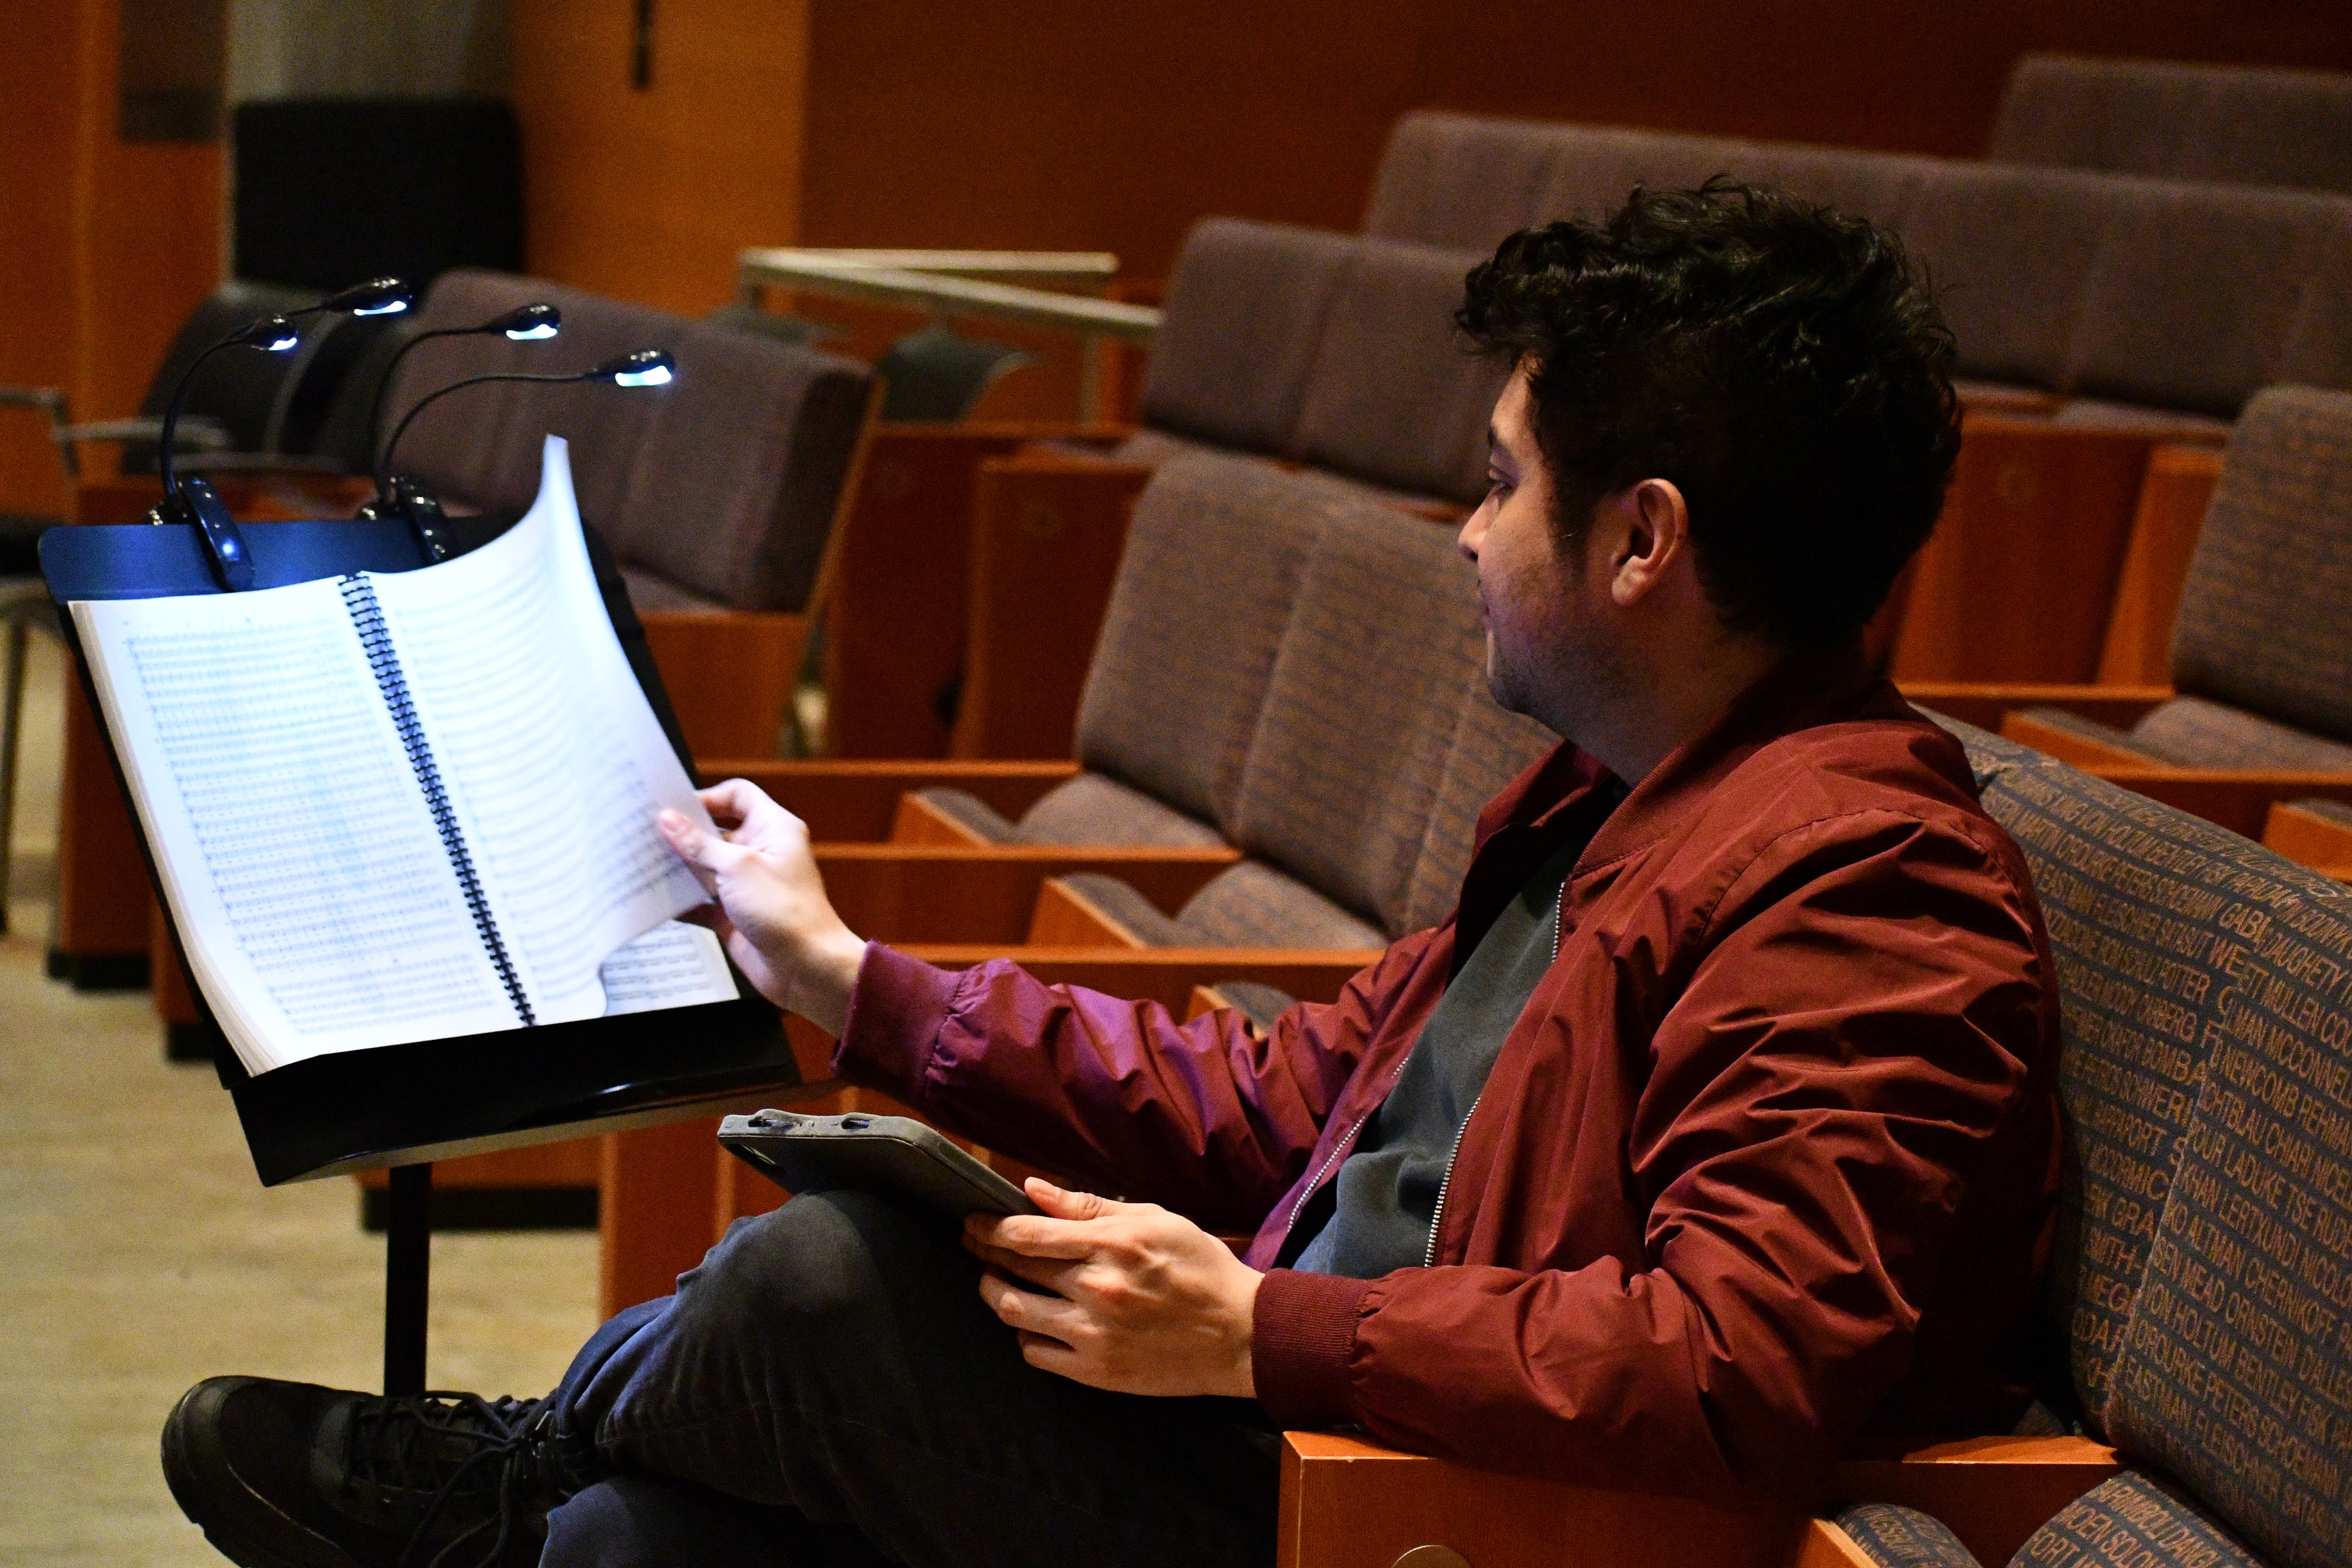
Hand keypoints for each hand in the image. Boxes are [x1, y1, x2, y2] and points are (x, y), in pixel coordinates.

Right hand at [656, 780, 865, 1033]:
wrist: (807, 968)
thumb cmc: (786, 911)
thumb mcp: (737, 867)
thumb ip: (700, 843)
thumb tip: (669, 819)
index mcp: (773, 829)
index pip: (739, 796)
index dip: (707, 797)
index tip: (674, 807)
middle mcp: (760, 853)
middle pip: (715, 832)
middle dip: (683, 834)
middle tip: (645, 834)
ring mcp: (746, 886)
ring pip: (704, 868)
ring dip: (678, 868)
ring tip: (641, 864)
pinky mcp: (734, 915)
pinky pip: (701, 902)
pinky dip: (682, 902)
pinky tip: (656, 902)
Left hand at [965, 1179, 1261, 1398]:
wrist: (1239, 1334)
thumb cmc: (1201, 1268)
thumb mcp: (1153, 1220)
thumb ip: (1090, 1207)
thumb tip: (1034, 1190)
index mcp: (1111, 1246)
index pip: (1027, 1234)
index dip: (990, 1227)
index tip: (972, 1221)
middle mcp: (1096, 1290)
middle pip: (1016, 1268)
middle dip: (985, 1253)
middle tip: (975, 1245)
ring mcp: (1093, 1335)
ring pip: (1015, 1312)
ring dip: (995, 1293)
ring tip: (995, 1283)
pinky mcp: (1096, 1372)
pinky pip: (1036, 1353)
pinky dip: (1026, 1335)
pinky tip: (1033, 1323)